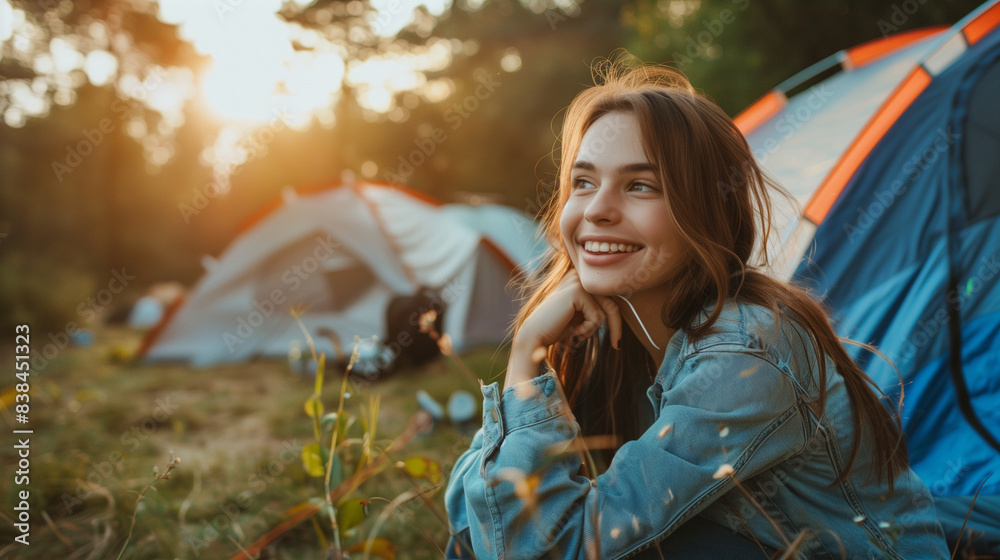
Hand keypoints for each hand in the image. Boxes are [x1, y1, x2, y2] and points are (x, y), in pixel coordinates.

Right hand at [505, 270, 622, 389]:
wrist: (535, 335)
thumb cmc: (557, 327)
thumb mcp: (583, 314)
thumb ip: (599, 306)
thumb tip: (627, 303)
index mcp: (582, 278)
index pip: (610, 295)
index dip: (616, 318)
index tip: (618, 341)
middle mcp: (581, 275)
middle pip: (613, 300)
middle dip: (616, 325)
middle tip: (617, 346)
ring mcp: (578, 281)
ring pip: (608, 308)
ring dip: (594, 328)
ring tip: (578, 334)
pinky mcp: (577, 291)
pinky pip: (597, 316)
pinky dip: (588, 329)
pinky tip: (574, 331)